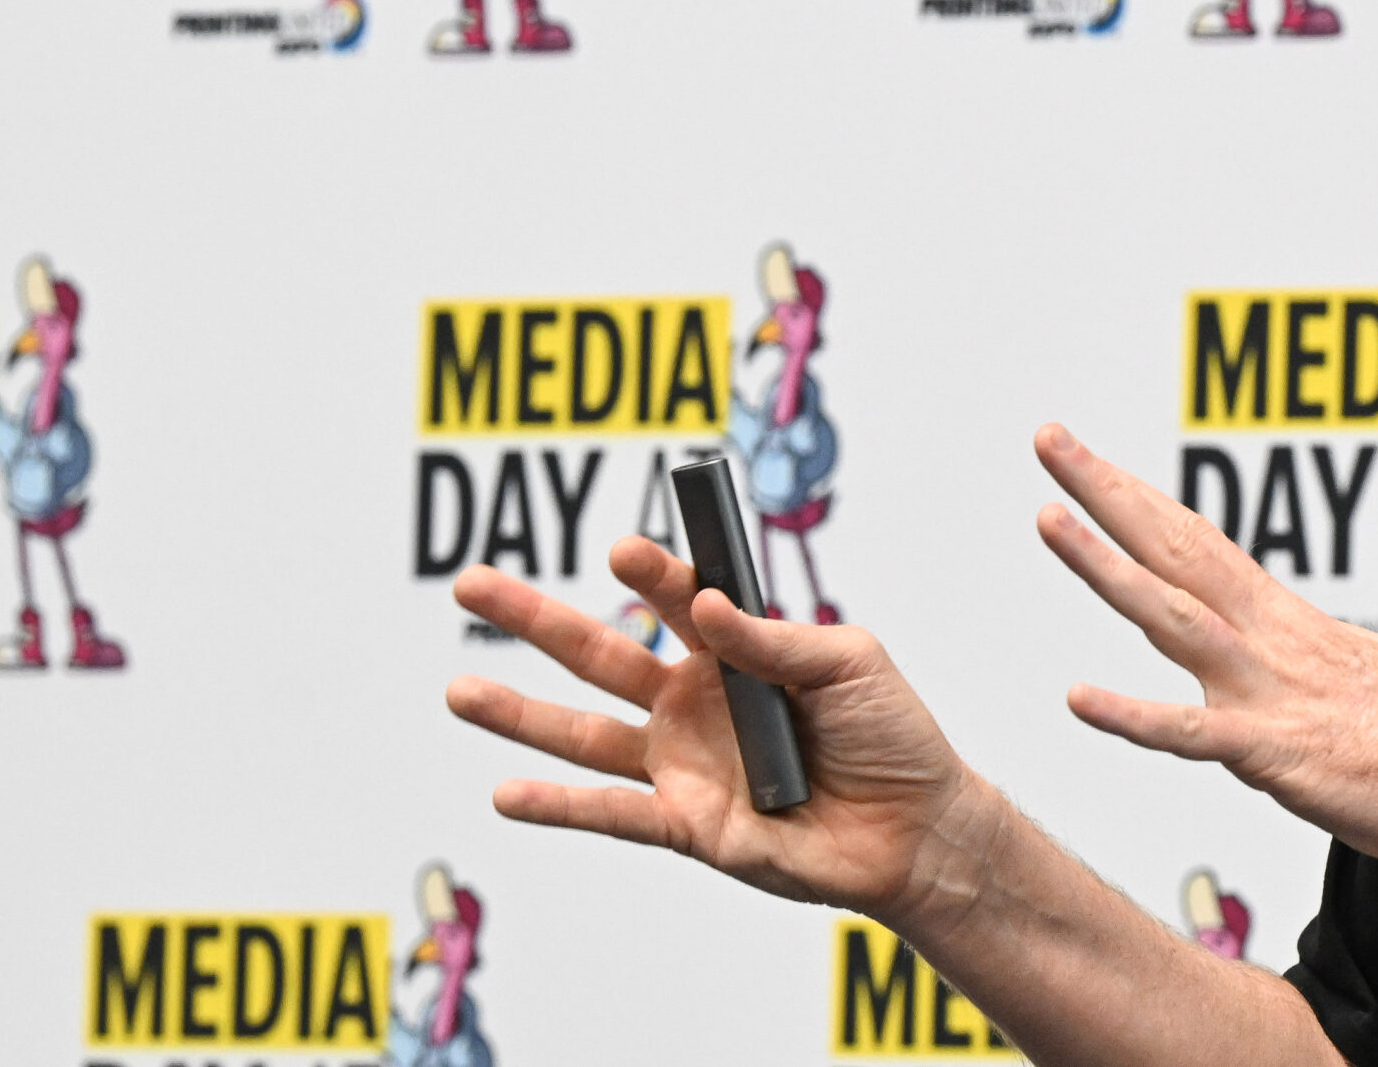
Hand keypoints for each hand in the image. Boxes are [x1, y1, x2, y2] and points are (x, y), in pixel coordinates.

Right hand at [446, 539, 1003, 924]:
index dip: (654, 572)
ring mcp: (684, 763)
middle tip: (471, 584)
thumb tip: (702, 604)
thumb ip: (774, 636)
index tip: (625, 547)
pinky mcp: (688, 825)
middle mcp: (695, 702)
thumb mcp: (850, 663)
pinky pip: (613, 813)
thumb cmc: (894, 736)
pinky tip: (505, 793)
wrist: (918, 831)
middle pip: (601, 653)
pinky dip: (559, 806)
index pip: (678, 598)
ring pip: (586, 733)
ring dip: (519, 715)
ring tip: (459, 690)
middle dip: (535, 619)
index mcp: (736, 651)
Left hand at [1032, 425, 1377, 869]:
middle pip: (1173, 548)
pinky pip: (1189, 733)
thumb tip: (1348, 650)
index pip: (1196, 542)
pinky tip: (1079, 698)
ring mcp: (1262, 689)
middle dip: (1106, 492)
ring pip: (1171, 614)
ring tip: (1048, 517)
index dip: (1137, 500)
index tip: (1086, 461)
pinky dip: (1132, 715)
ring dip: (1106, 567)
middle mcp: (1263, 637)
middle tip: (1051, 438)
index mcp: (1280, 619)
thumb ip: (1339, 654)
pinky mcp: (1271, 750)